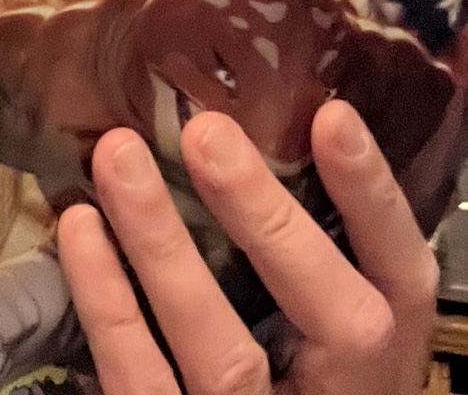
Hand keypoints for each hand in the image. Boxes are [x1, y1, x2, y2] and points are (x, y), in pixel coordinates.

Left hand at [57, 103, 436, 394]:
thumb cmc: (288, 367)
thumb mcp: (322, 322)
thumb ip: (306, 250)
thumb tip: (250, 127)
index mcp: (380, 354)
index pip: (402, 277)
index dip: (373, 200)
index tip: (331, 118)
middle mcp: (338, 394)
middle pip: (332, 320)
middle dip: (269, 221)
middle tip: (206, 133)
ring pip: (223, 354)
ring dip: (164, 247)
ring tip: (119, 156)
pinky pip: (142, 382)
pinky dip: (109, 304)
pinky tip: (82, 229)